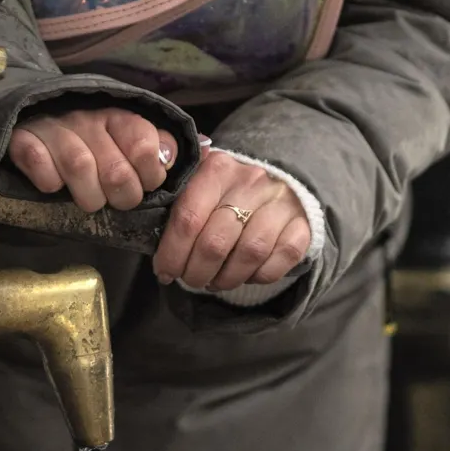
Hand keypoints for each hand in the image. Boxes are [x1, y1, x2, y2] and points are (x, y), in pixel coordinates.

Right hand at [9, 107, 176, 213]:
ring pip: (80, 168)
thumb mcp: (128, 136)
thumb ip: (158, 145)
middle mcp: (87, 119)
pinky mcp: (23, 139)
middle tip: (117, 200)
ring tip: (90, 199)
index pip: (144, 146)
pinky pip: (39, 165)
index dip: (150, 176)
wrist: (34, 115)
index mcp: (117, 116)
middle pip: (115, 171)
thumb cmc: (92, 137)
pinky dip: (49, 182)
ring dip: (89, 196)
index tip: (145, 183)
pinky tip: (54, 186)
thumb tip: (175, 155)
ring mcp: (53, 128)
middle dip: (123, 197)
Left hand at [154, 147, 310, 291]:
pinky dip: (260, 275)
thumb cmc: (227, 192)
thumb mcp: (199, 183)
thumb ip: (176, 200)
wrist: (278, 183)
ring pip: (249, 253)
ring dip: (226, 278)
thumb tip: (146, 231)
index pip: (188, 218)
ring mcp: (280, 202)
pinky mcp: (303, 223)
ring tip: (214, 281)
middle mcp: (251, 181)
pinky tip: (247, 275)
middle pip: (215, 242)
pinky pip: (281, 259)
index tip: (164, 272)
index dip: (172, 253)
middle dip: (196, 272)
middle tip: (190, 280)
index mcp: (217, 169)